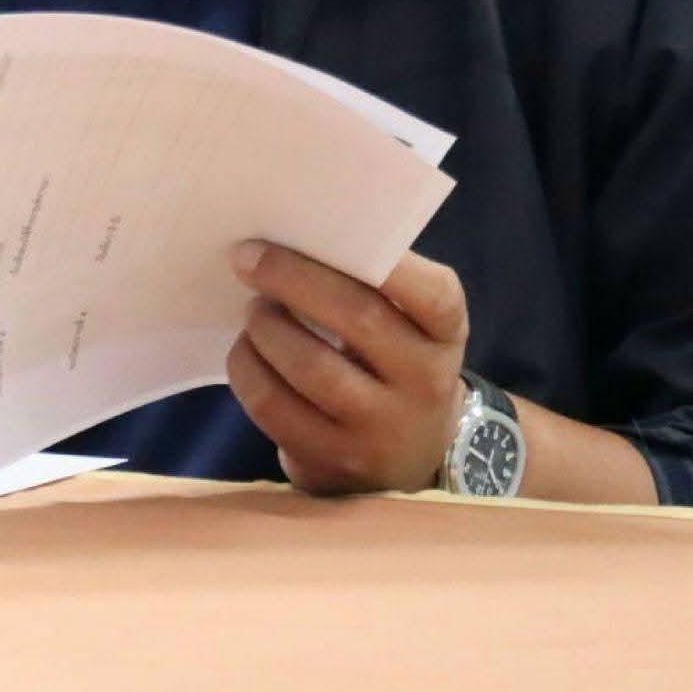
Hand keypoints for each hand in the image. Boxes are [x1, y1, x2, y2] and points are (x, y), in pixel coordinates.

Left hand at [225, 241, 469, 495]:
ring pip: (311, 366)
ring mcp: (381, 430)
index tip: (314, 229)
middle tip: (248, 257)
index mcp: (445, 333)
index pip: (429, 293)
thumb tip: (294, 239)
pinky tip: (247, 352)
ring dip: (266, 327)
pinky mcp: (334, 462)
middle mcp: (424, 383)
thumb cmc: (397, 362)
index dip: (382, 260)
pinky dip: (249, 371)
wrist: (409, 457)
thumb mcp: (412, 326)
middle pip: (358, 317)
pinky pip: (277, 409)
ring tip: (254, 310)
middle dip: (292, 278)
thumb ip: (374, 286)